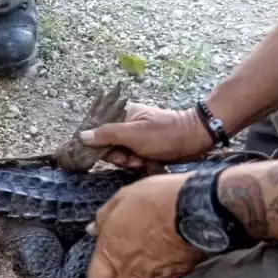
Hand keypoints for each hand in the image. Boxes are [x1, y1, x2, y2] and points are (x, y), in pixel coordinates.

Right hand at [80, 103, 213, 169]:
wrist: (195, 140)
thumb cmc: (165, 134)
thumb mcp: (133, 134)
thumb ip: (106, 134)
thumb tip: (82, 136)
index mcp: (122, 114)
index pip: (97, 130)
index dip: (98, 145)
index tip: (106, 154)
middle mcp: (126, 124)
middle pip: (107, 146)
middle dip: (117, 156)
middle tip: (130, 157)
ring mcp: (135, 137)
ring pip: (119, 155)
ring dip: (129, 162)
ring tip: (142, 160)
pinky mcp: (143, 148)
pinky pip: (131, 159)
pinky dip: (137, 163)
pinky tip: (147, 163)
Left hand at [86, 173, 203, 277]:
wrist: (195, 208)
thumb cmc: (156, 199)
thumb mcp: (122, 197)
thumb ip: (104, 217)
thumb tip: (93, 229)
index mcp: (111, 252)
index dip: (99, 273)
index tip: (103, 263)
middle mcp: (130, 271)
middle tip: (120, 270)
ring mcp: (154, 277)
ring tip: (141, 268)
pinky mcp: (175, 276)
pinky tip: (161, 264)